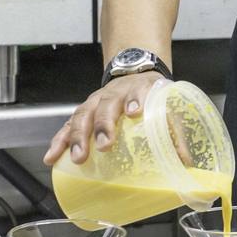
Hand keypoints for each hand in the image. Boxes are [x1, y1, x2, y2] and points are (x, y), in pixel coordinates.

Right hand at [43, 74, 168, 165]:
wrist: (134, 74)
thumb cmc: (151, 97)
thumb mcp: (166, 106)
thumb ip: (174, 132)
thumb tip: (184, 162)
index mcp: (139, 90)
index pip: (137, 92)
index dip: (135, 100)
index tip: (134, 112)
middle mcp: (114, 94)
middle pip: (106, 106)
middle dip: (103, 125)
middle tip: (104, 145)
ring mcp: (95, 102)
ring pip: (83, 115)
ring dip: (78, 136)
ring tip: (77, 157)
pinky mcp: (83, 113)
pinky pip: (67, 126)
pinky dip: (59, 141)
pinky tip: (51, 156)